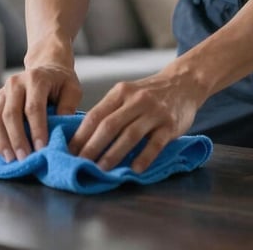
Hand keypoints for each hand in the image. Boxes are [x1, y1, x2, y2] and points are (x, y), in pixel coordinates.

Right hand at [0, 64, 81, 161]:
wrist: (47, 67)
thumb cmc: (61, 81)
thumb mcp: (72, 89)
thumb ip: (68, 107)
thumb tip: (59, 131)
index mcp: (36, 78)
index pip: (34, 107)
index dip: (37, 130)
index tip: (41, 149)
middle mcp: (16, 83)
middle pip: (11, 114)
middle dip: (18, 139)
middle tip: (25, 158)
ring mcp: (4, 91)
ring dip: (3, 142)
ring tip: (11, 160)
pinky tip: (5, 152)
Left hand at [68, 70, 202, 172]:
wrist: (183, 83)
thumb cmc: (149, 93)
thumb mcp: (127, 93)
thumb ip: (110, 110)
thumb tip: (85, 137)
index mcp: (121, 92)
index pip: (96, 114)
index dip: (81, 134)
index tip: (69, 152)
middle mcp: (136, 100)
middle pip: (109, 125)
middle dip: (92, 147)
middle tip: (80, 164)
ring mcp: (154, 112)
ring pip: (130, 135)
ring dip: (113, 155)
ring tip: (101, 170)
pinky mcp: (170, 124)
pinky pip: (155, 143)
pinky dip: (144, 157)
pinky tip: (134, 170)